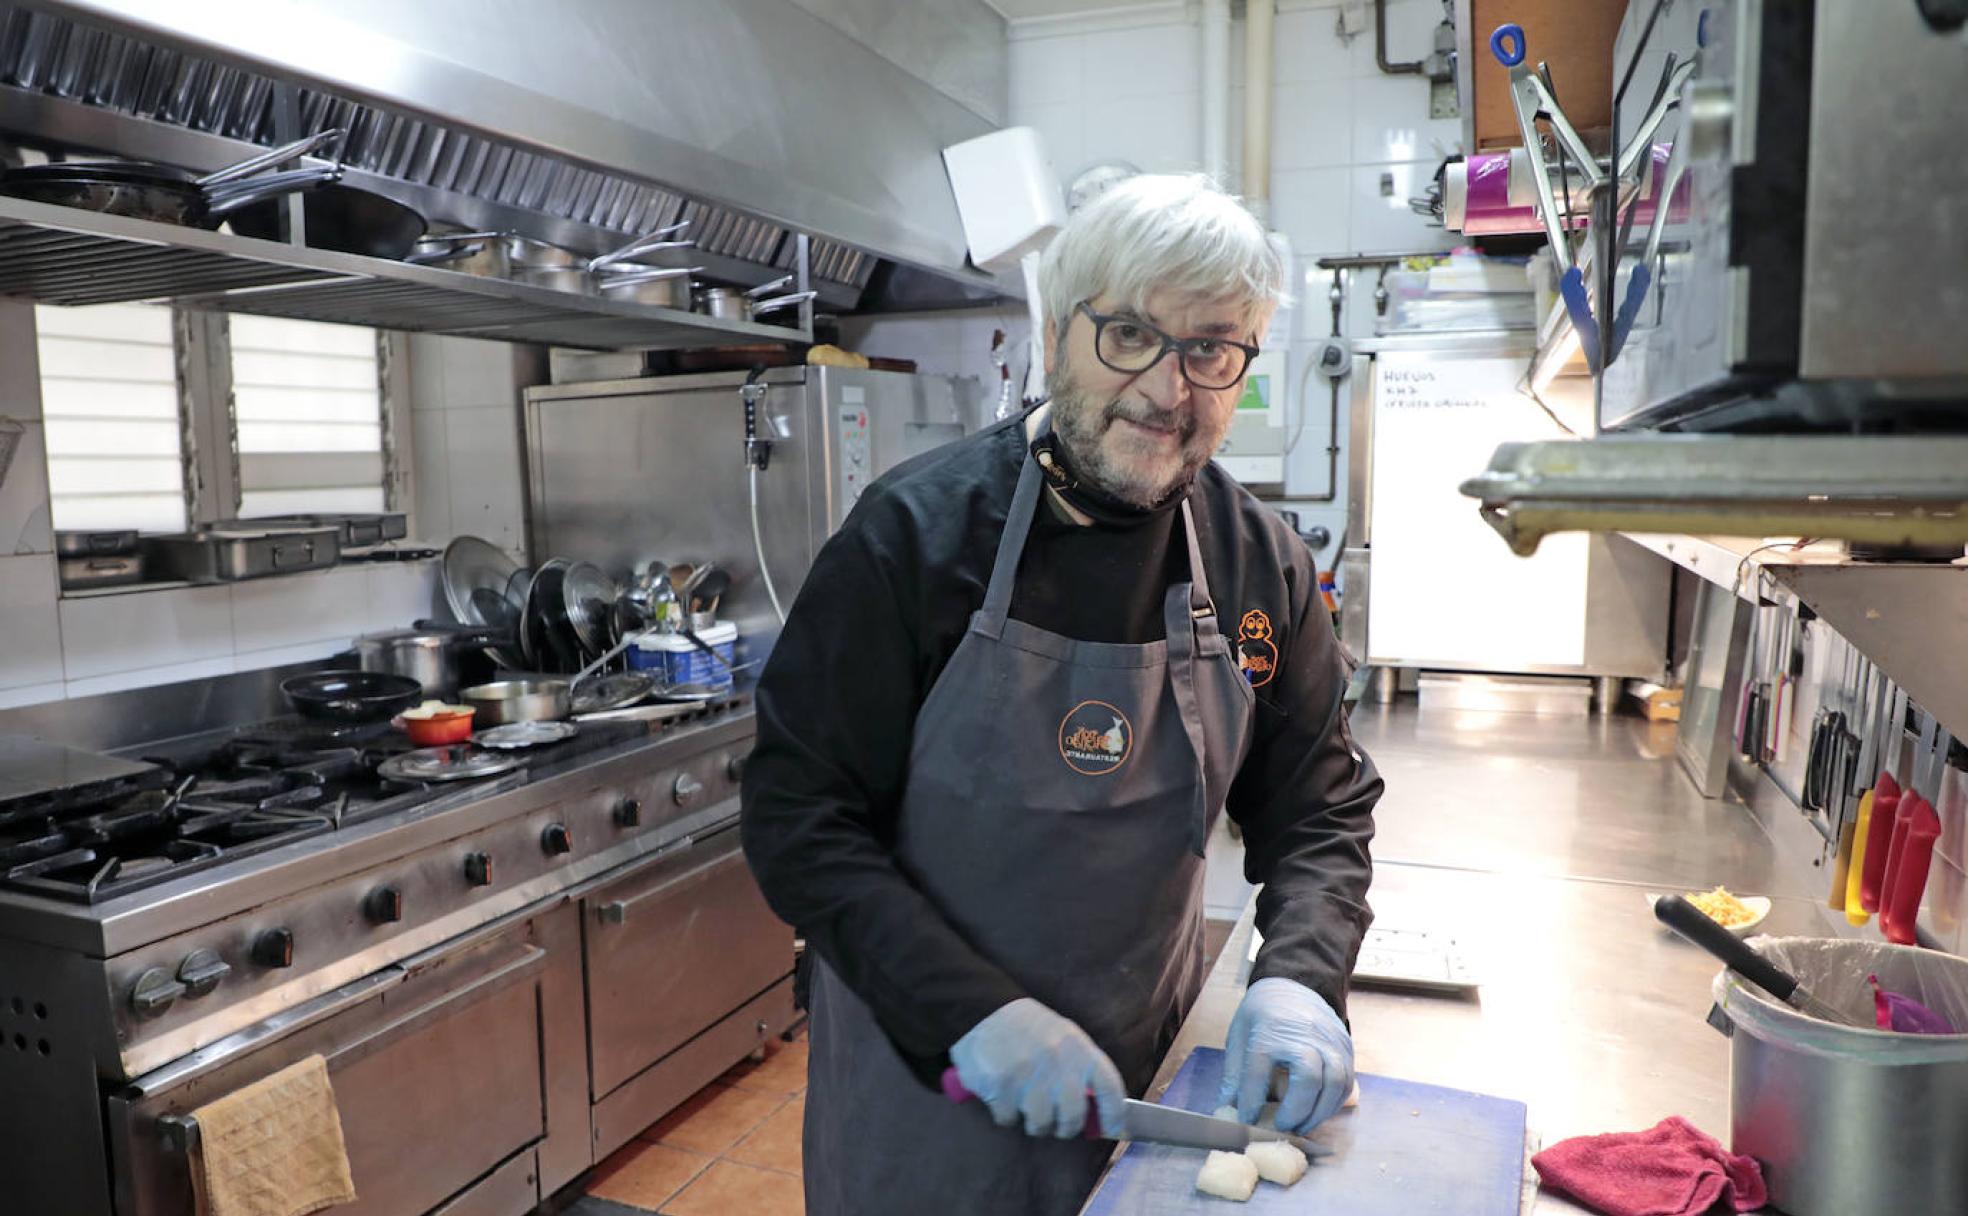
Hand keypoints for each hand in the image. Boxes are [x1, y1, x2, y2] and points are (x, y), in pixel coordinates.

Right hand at [949, 998, 1127, 1138]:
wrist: (981, 1010)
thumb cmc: (1027, 1029)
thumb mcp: (1062, 1036)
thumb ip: (1080, 1069)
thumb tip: (1097, 1112)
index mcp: (1077, 1046)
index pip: (1108, 1086)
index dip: (1114, 1114)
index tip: (1114, 1130)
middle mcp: (1056, 1060)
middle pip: (1073, 1116)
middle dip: (1065, 1128)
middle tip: (1056, 1125)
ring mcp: (1028, 1073)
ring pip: (1040, 1123)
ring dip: (1033, 1123)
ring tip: (1024, 1106)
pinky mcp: (1000, 1085)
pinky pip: (1008, 1119)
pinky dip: (1005, 1114)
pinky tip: (1001, 1096)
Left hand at [1216, 977, 1353, 1132]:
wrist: (1293, 985)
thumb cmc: (1262, 1014)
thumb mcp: (1239, 1037)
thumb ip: (1234, 1076)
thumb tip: (1225, 1111)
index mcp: (1268, 1031)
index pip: (1259, 1073)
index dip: (1251, 1102)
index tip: (1246, 1120)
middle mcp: (1303, 1035)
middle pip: (1308, 1079)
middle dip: (1295, 1111)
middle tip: (1282, 1127)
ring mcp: (1329, 1041)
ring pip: (1334, 1084)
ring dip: (1318, 1113)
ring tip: (1300, 1127)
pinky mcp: (1345, 1047)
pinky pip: (1346, 1083)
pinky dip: (1333, 1104)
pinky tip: (1317, 1113)